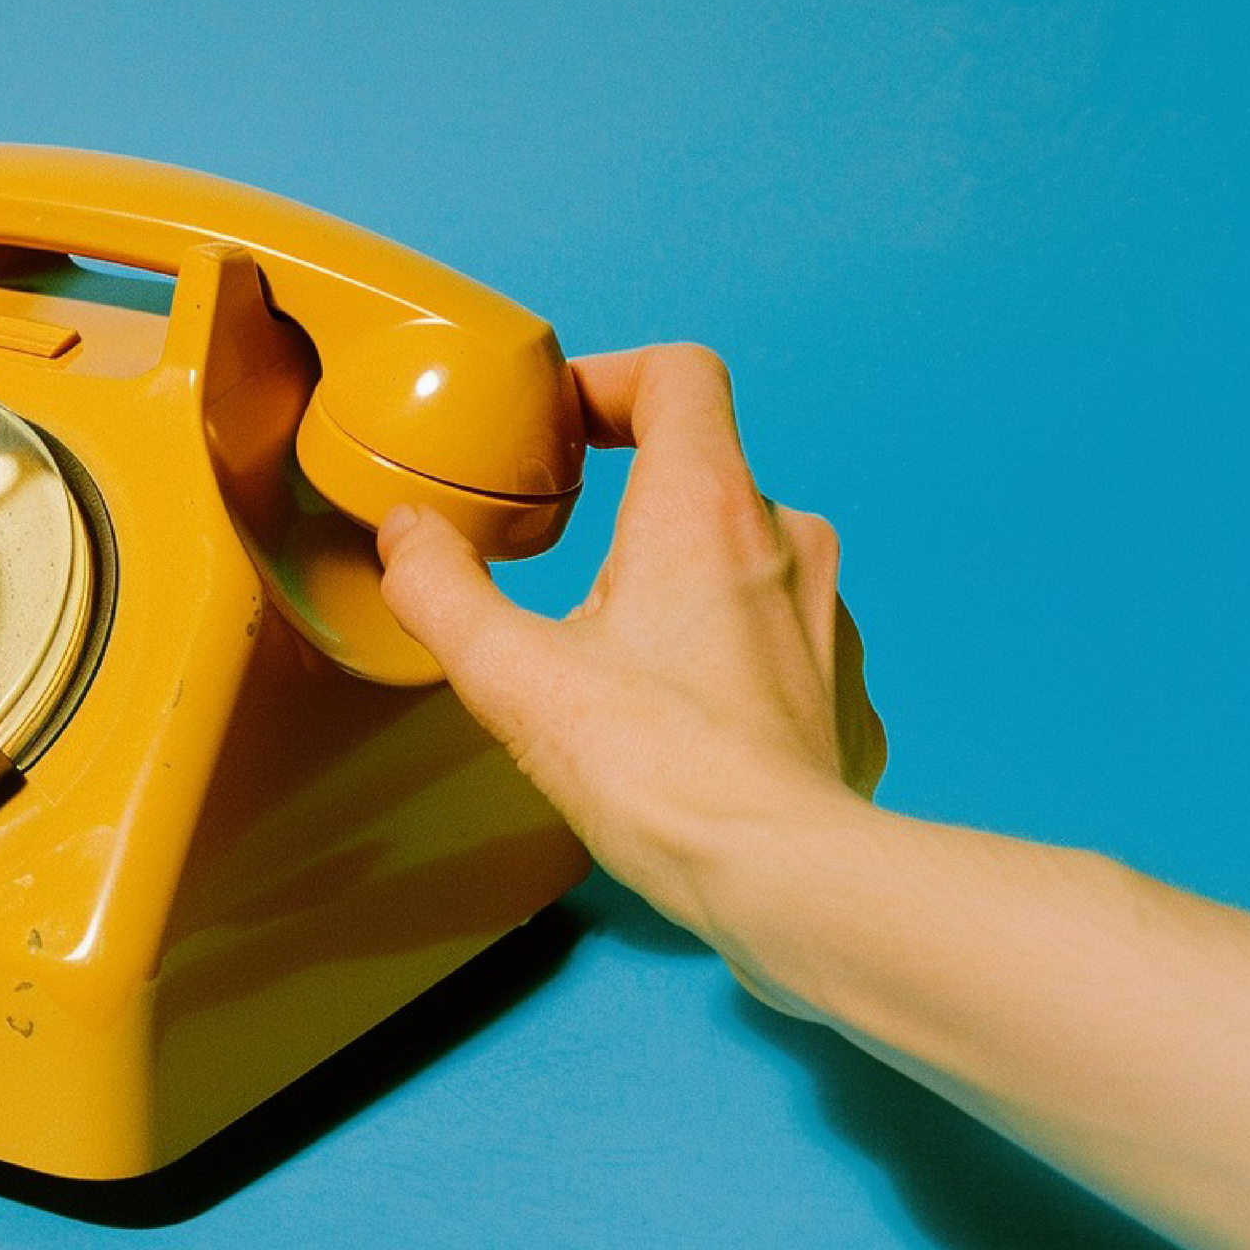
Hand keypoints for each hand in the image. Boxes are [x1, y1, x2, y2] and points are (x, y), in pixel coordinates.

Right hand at [376, 343, 886, 945]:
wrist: (782, 876)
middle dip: (627, 498)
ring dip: (678, 576)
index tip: (560, 428)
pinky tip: (677, 714)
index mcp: (704, 505)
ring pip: (742, 552)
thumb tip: (407, 538)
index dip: (609, 380)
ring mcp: (827, 611)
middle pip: (703, 465)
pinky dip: (723, 649)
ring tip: (617, 647)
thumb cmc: (662, 775)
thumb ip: (441, 590)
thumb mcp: (513, 676)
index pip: (678, 374)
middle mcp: (784, 537)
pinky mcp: (841, 683)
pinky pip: (777, 632)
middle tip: (563, 552)